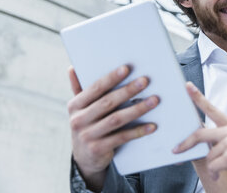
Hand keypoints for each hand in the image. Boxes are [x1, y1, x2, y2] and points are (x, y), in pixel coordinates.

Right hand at [67, 65, 159, 190]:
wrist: (85, 158)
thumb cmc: (88, 125)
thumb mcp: (80, 109)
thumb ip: (78, 88)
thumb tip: (72, 68)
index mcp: (75, 106)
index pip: (95, 89)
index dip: (111, 78)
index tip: (127, 68)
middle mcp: (78, 120)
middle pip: (107, 102)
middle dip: (128, 90)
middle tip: (144, 81)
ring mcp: (87, 136)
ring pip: (116, 119)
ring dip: (137, 109)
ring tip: (154, 100)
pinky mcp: (98, 149)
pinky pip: (122, 137)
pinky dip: (138, 131)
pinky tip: (151, 125)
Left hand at [173, 82, 226, 189]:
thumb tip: (210, 143)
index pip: (212, 108)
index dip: (197, 97)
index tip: (187, 87)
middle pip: (200, 134)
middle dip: (185, 143)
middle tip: (176, 150)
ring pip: (208, 155)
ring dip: (212, 166)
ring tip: (218, 171)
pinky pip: (213, 166)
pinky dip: (215, 173)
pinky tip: (219, 175)